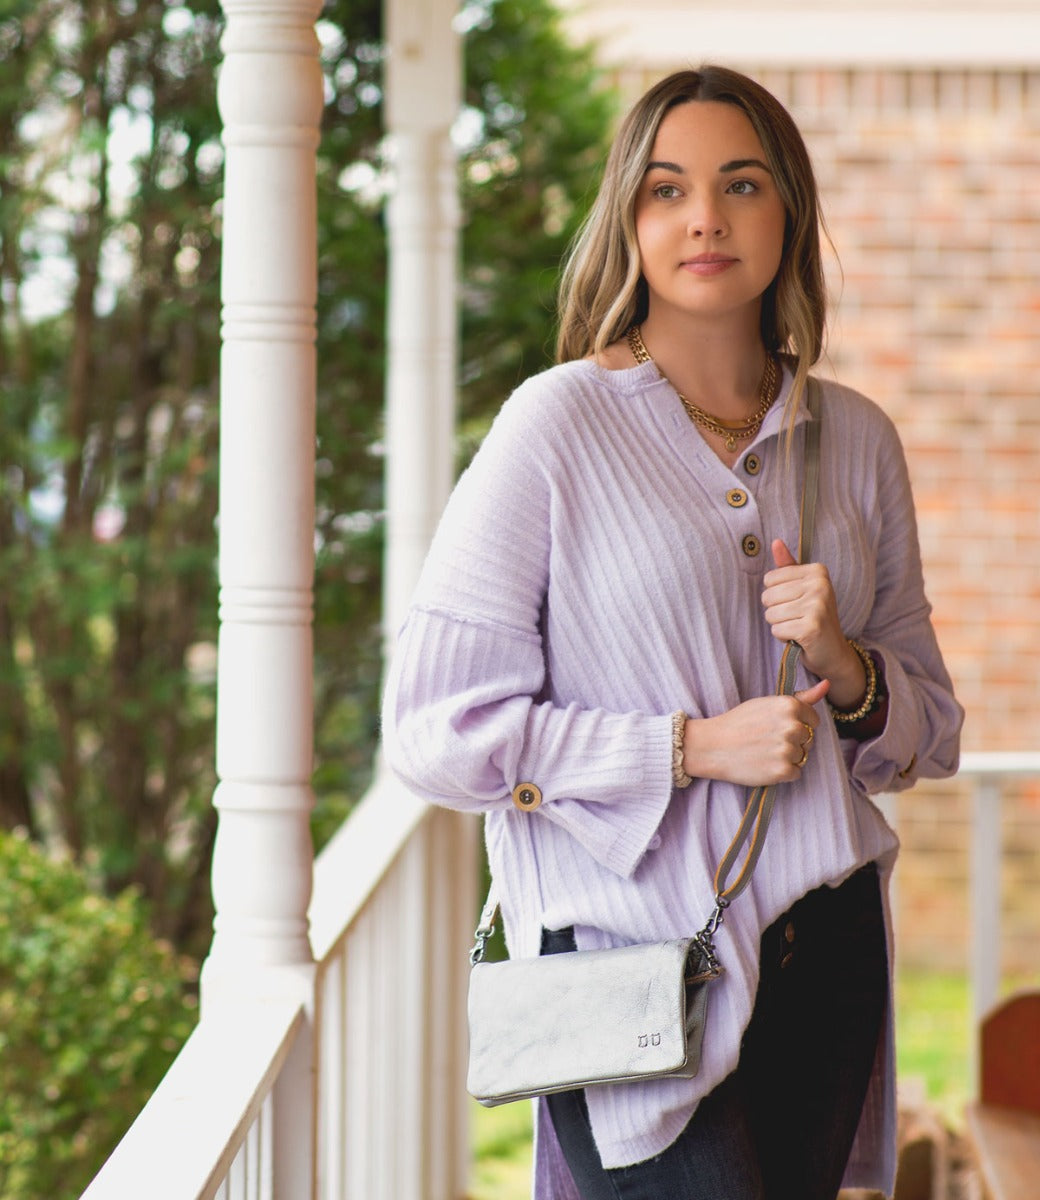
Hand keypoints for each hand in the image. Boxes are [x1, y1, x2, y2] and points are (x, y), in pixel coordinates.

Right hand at [682, 679, 828, 785]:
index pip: (813, 721)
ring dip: (788, 758)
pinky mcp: (783, 770)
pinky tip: (764, 764)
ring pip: (802, 757)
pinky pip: (795, 773)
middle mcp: (793, 726)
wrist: (712, 746)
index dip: (796, 725)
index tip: (776, 728)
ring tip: (763, 752)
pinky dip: (782, 773)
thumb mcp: (767, 703)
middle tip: (766, 741)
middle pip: (808, 740)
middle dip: (793, 742)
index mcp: (790, 706)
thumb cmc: (738, 722)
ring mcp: (788, 749)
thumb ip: (801, 697)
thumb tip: (827, 684)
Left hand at [762, 539, 864, 707]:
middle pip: (768, 596)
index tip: (796, 602)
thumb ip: (788, 566)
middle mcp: (820, 585)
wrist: (833, 652)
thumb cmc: (814, 618)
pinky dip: (784, 638)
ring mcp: (817, 606)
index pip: (769, 579)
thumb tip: (775, 542)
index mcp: (818, 571)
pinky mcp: (811, 627)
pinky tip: (800, 638)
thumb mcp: (803, 588)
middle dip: (776, 611)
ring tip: (798, 627)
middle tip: (797, 618)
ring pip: (771, 614)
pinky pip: (777, 630)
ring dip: (780, 625)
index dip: (776, 595)